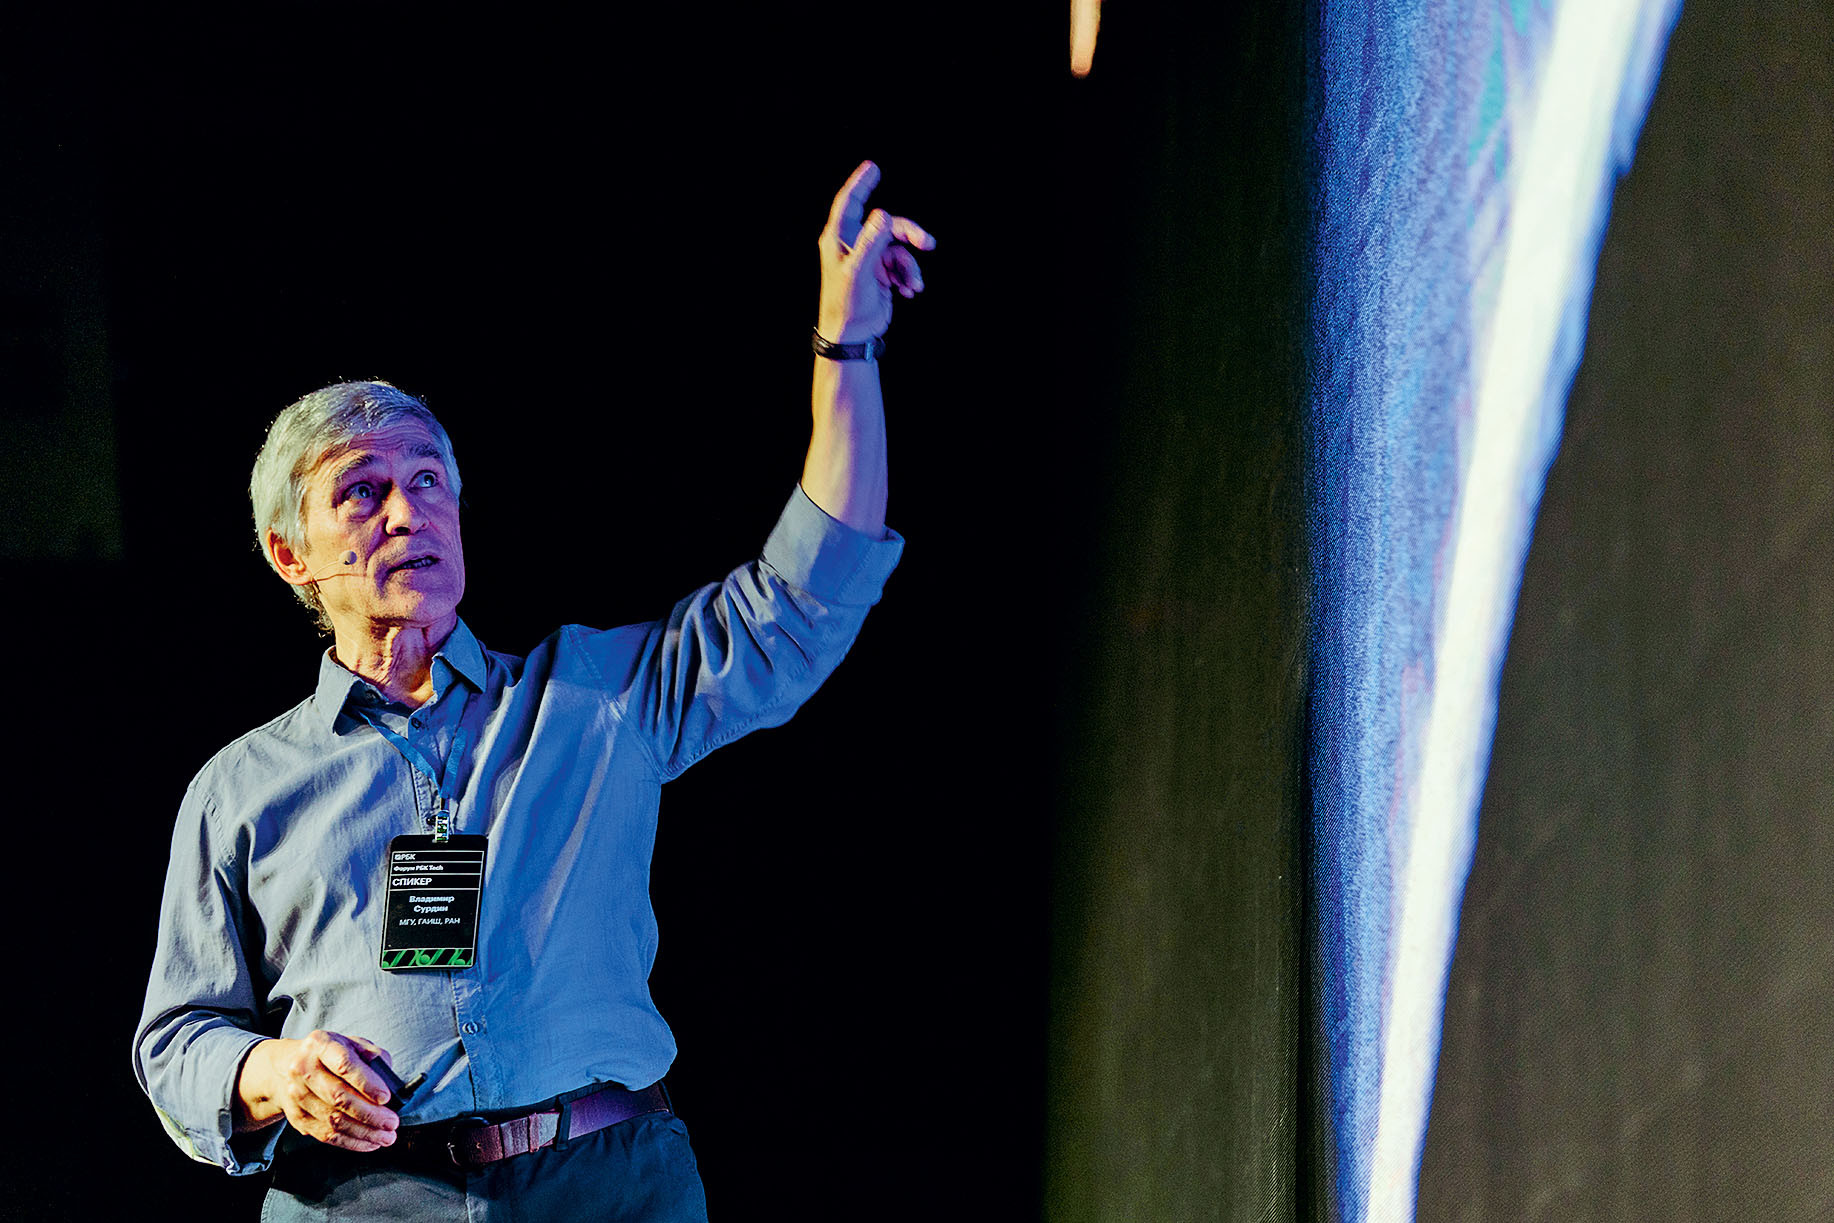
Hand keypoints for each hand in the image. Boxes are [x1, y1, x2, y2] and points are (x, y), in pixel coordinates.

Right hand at [237, 1030, 399, 1151]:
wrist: (286, 1066)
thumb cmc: (329, 1055)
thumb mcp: (351, 1043)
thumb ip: (373, 1056)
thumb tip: (389, 1079)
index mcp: (320, 1045)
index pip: (344, 1064)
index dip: (366, 1083)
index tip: (386, 1098)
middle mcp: (303, 1069)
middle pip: (338, 1097)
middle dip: (370, 1114)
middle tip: (392, 1122)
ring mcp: (297, 1096)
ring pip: (333, 1120)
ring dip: (364, 1132)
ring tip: (386, 1136)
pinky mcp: (297, 1118)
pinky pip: (326, 1135)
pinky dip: (351, 1142)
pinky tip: (369, 1142)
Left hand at [817, 161, 935, 343]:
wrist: (854, 335)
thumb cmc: (848, 304)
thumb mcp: (859, 272)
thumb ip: (872, 243)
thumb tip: (884, 215)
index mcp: (840, 239)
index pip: (850, 203)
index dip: (861, 184)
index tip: (872, 167)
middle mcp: (854, 244)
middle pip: (887, 226)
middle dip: (909, 234)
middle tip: (929, 243)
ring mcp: (869, 258)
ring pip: (899, 248)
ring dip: (910, 266)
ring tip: (914, 286)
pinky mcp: (881, 273)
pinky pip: (902, 265)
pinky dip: (909, 276)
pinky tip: (909, 292)